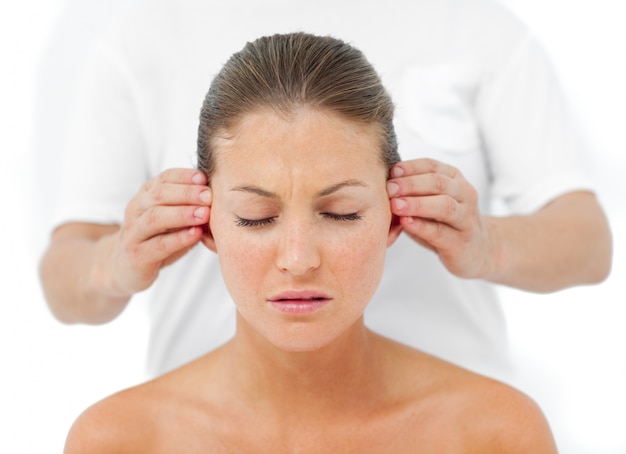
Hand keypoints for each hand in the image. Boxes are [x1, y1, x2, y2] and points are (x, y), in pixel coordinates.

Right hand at [105, 168, 211, 295]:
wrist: (123, 267)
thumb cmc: (156, 238)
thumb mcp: (171, 219)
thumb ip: (189, 207)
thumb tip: (220, 198)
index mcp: (146, 196)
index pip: (164, 178)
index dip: (184, 176)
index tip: (204, 177)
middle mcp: (137, 210)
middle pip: (159, 195)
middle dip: (186, 193)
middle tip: (209, 195)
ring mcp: (134, 232)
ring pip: (155, 217)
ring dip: (182, 214)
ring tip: (204, 214)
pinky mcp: (136, 255)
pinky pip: (158, 244)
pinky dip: (178, 238)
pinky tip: (195, 234)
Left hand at [387, 158, 493, 278]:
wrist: (477, 251)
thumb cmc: (445, 223)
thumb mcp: (431, 203)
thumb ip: (412, 193)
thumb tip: (382, 183)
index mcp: (455, 180)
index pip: (432, 166)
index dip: (411, 167)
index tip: (392, 171)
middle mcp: (464, 195)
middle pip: (439, 183)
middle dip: (411, 184)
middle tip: (389, 188)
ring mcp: (465, 219)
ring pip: (444, 206)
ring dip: (417, 204)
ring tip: (396, 205)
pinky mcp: (461, 243)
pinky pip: (441, 232)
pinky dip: (422, 226)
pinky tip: (406, 223)